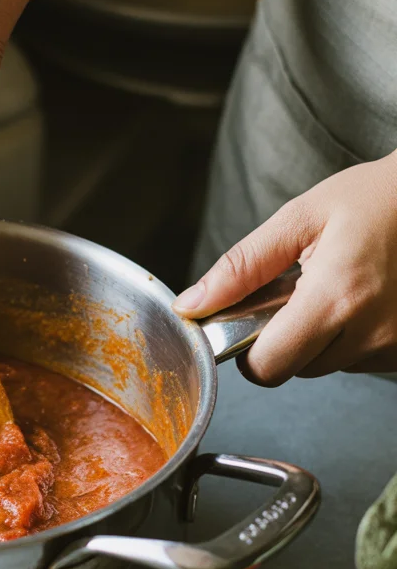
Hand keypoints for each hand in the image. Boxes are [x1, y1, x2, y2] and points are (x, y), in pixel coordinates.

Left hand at [173, 153, 396, 384]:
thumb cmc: (375, 199)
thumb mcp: (298, 219)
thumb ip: (241, 267)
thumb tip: (193, 305)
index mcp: (335, 297)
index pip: (269, 367)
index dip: (250, 352)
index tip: (254, 321)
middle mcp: (372, 332)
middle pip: (298, 370)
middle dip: (288, 338)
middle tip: (302, 289)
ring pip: (331, 365)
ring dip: (324, 337)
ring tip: (341, 286)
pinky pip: (363, 359)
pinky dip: (354, 336)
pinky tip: (365, 298)